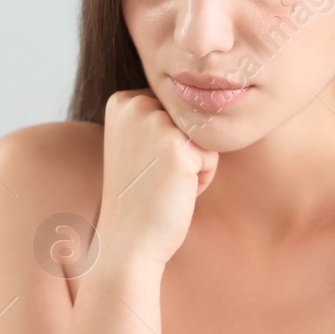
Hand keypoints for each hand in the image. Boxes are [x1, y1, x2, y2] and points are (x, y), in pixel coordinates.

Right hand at [96, 90, 218, 269]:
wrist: (128, 239)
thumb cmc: (139, 195)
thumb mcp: (138, 143)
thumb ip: (157, 117)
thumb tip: (206, 95)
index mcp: (122, 100)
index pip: (175, 108)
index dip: (169, 141)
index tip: (146, 164)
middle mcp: (135, 104)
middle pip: (191, 118)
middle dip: (184, 149)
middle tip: (156, 176)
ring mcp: (155, 123)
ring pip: (204, 135)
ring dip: (195, 163)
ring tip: (166, 183)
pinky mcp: (177, 146)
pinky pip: (212, 156)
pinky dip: (202, 178)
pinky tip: (175, 191)